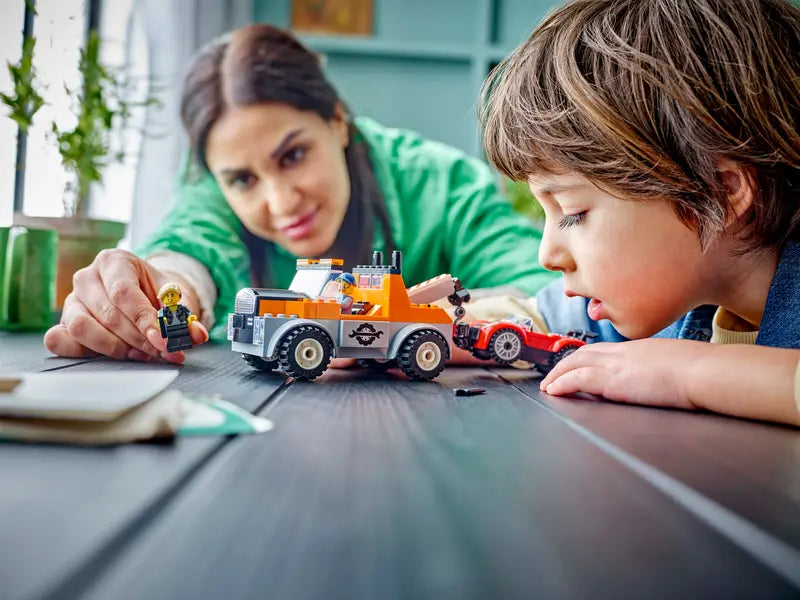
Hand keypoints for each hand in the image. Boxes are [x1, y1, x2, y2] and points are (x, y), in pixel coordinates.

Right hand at [44, 249, 208, 363]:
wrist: (143, 293)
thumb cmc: (156, 293)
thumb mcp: (176, 297)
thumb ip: (186, 316)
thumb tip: (196, 334)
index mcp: (114, 261)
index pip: (124, 293)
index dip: (144, 321)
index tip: (163, 341)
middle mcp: (88, 277)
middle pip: (108, 314)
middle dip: (139, 340)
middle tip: (162, 352)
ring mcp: (71, 300)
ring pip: (82, 328)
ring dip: (114, 348)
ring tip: (140, 354)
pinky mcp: (63, 323)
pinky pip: (59, 340)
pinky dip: (83, 352)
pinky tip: (112, 355)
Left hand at [539, 338, 707, 409]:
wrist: (707, 371)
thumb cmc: (703, 371)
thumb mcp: (678, 364)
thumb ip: (662, 369)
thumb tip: (664, 379)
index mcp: (639, 348)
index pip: (603, 349)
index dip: (584, 356)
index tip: (573, 364)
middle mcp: (624, 352)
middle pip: (584, 353)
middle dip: (565, 364)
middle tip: (552, 376)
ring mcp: (618, 365)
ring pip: (576, 364)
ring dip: (557, 375)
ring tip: (547, 386)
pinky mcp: (615, 381)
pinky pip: (579, 379)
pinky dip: (562, 383)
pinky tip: (553, 391)